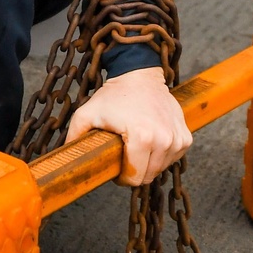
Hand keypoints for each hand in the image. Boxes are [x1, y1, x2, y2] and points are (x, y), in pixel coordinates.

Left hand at [64, 66, 191, 185]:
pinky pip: (173, 158)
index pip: (134, 178)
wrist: (139, 74)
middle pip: (148, 176)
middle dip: (134, 170)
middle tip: (124, 154)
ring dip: (148, 162)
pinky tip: (151, 140)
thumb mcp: (87, 113)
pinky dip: (162, 155)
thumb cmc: (114, 95)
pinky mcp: (186, 137)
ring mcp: (178, 139)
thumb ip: (74, 136)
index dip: (121, 177)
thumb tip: (66, 158)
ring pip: (161, 169)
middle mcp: (164, 140)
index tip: (115, 165)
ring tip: (136, 144)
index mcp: (142, 138)